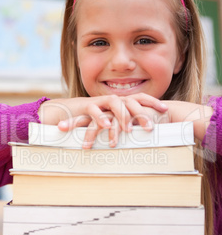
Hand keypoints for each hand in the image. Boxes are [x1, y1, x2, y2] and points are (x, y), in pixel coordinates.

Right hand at [39, 94, 167, 147]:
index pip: (139, 98)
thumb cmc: (93, 119)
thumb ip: (124, 124)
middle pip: (130, 101)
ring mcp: (100, 101)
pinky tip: (106, 126)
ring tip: (128, 130)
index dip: (152, 102)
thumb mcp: (111, 121)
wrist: (68, 111)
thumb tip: (141, 135)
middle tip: (150, 127)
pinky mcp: (86, 106)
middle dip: (141, 113)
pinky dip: (100, 118)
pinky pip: (94, 110)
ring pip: (115, 103)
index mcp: (120, 101)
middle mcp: (112, 99)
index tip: (165, 109)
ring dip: (122, 117)